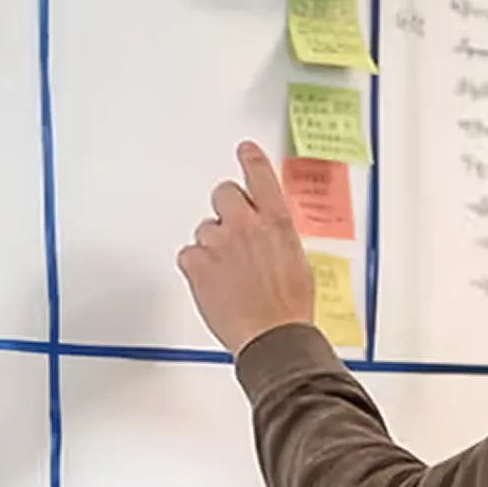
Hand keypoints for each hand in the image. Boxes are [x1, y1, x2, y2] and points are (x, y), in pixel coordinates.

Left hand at [176, 142, 315, 354]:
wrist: (273, 337)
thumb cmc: (288, 308)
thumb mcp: (298, 263)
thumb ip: (277, 238)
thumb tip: (269, 236)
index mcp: (277, 222)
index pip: (261, 176)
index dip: (251, 159)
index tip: (245, 149)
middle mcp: (247, 225)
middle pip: (223, 194)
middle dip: (225, 209)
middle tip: (230, 233)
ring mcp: (219, 242)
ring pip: (204, 228)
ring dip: (211, 245)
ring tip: (226, 274)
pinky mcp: (197, 262)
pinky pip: (188, 254)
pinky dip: (196, 267)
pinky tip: (212, 285)